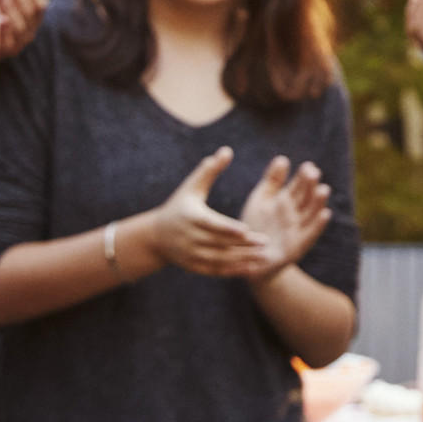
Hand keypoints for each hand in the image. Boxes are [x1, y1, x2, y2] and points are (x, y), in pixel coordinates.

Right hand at [149, 148, 280, 277]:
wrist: (156, 236)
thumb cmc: (179, 205)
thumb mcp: (191, 186)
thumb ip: (210, 169)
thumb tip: (227, 150)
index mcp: (192, 217)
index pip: (212, 225)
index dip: (229, 229)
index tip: (247, 230)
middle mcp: (190, 238)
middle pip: (220, 243)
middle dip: (243, 245)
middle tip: (266, 242)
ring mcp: (192, 254)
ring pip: (220, 259)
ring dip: (242, 260)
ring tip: (264, 257)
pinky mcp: (195, 266)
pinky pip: (216, 270)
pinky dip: (233, 270)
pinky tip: (251, 268)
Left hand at [238, 155, 330, 274]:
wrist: (249, 258)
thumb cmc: (256, 226)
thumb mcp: (261, 200)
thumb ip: (271, 181)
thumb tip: (283, 158)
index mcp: (286, 201)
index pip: (298, 186)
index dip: (303, 177)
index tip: (308, 166)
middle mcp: (295, 213)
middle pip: (306, 197)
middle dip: (310, 186)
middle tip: (314, 173)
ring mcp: (298, 228)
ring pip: (311, 213)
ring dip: (318, 202)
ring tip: (323, 189)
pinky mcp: (298, 245)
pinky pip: (310, 233)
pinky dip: (318, 224)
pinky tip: (325, 214)